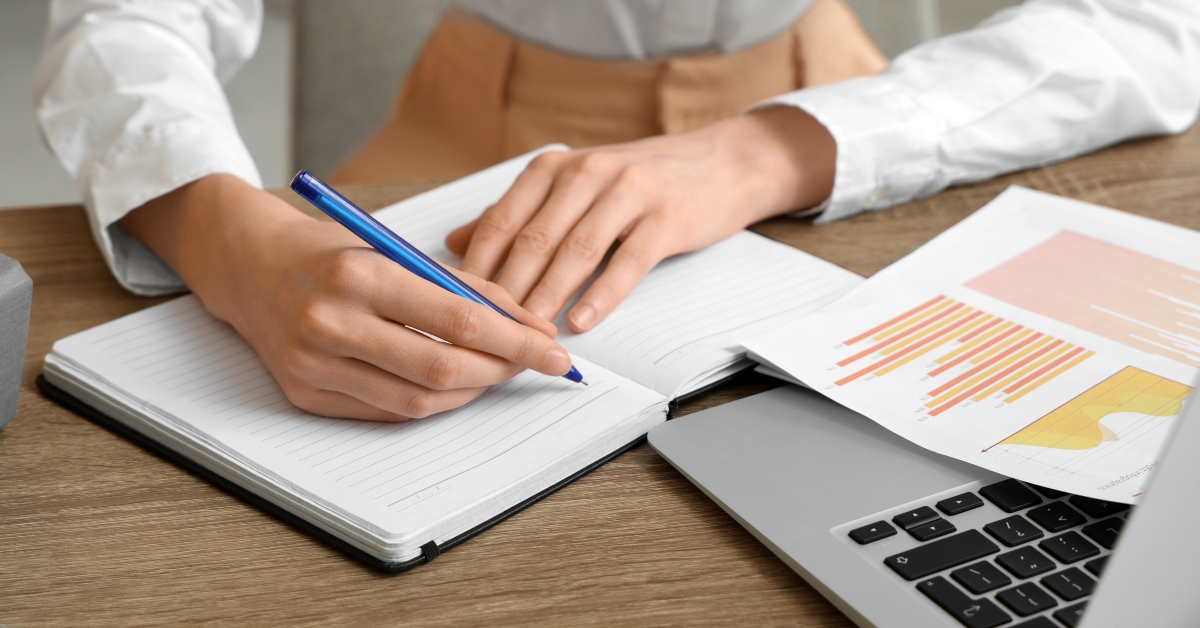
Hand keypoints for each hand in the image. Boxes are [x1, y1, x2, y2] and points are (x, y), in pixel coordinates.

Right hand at [122, 174, 572, 420]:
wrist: (248, 267)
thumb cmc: (329, 252)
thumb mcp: (395, 250)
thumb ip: (463, 287)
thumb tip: (529, 326)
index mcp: (359, 276)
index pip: (458, 320)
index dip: (516, 341)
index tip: (554, 349)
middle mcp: (331, 324)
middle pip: (441, 370)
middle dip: (500, 372)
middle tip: (532, 364)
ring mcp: (313, 366)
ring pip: (416, 401)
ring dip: (470, 393)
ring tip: (496, 373)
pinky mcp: (304, 395)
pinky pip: (386, 411)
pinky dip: (430, 402)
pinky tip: (453, 385)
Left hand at [446, 106, 835, 331]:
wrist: (721, 164)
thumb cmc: (640, 182)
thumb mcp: (573, 185)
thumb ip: (516, 212)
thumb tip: (455, 243)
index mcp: (555, 167)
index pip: (502, 219)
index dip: (478, 265)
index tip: (458, 303)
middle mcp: (587, 172)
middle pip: (534, 239)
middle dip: (508, 290)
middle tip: (488, 331)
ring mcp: (629, 192)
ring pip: (576, 251)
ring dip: (548, 297)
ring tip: (529, 335)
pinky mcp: (666, 218)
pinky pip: (627, 261)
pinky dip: (601, 294)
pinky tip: (582, 321)